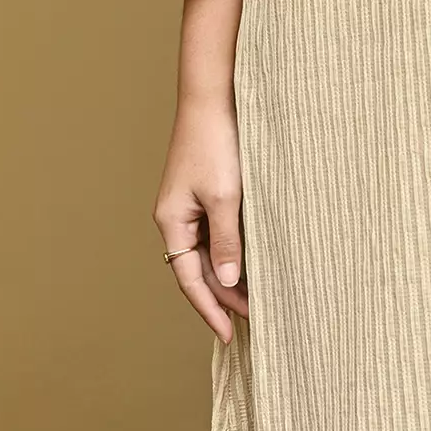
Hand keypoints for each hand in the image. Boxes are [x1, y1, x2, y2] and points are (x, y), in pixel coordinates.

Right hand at [153, 97, 249, 342]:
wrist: (214, 95)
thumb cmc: (216, 143)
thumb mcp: (226, 197)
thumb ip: (227, 241)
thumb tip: (229, 280)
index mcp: (172, 220)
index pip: (189, 279)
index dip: (210, 308)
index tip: (229, 335)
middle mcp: (176, 216)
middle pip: (199, 269)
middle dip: (225, 295)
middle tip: (256, 318)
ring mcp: (190, 203)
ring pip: (209, 251)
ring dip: (231, 274)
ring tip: (259, 296)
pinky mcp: (206, 190)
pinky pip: (217, 231)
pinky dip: (234, 249)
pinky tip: (254, 259)